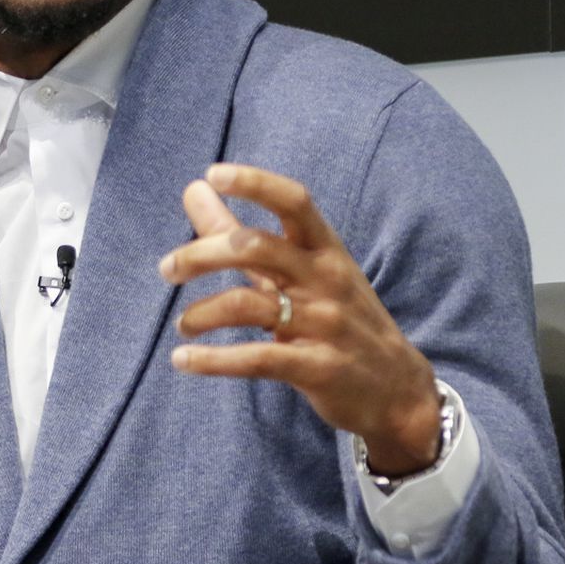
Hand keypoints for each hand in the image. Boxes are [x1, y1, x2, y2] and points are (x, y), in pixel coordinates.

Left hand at [158, 163, 442, 476]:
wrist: (397, 390)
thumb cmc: (340, 320)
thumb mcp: (301, 273)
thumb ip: (242, 233)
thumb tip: (194, 187)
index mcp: (326, 251)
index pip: (295, 202)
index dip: (256, 183)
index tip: (214, 174)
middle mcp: (326, 280)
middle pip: (257, 248)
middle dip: (202, 254)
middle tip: (167, 270)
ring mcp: (324, 324)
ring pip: (249, 305)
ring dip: (202, 314)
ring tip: (183, 326)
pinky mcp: (316, 368)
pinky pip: (257, 358)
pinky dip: (213, 360)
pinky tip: (183, 360)